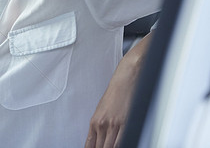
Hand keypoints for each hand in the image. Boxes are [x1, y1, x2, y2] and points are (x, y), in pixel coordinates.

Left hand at [85, 33, 151, 147]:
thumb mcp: (104, 109)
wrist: (127, 76)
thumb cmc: (116, 91)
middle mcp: (103, 124)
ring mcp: (114, 125)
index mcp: (95, 121)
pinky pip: (123, 142)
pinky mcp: (127, 123)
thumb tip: (101, 139)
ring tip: (112, 146)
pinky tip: (123, 143)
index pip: (90, 145)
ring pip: (110, 147)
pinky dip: (122, 144)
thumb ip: (101, 126)